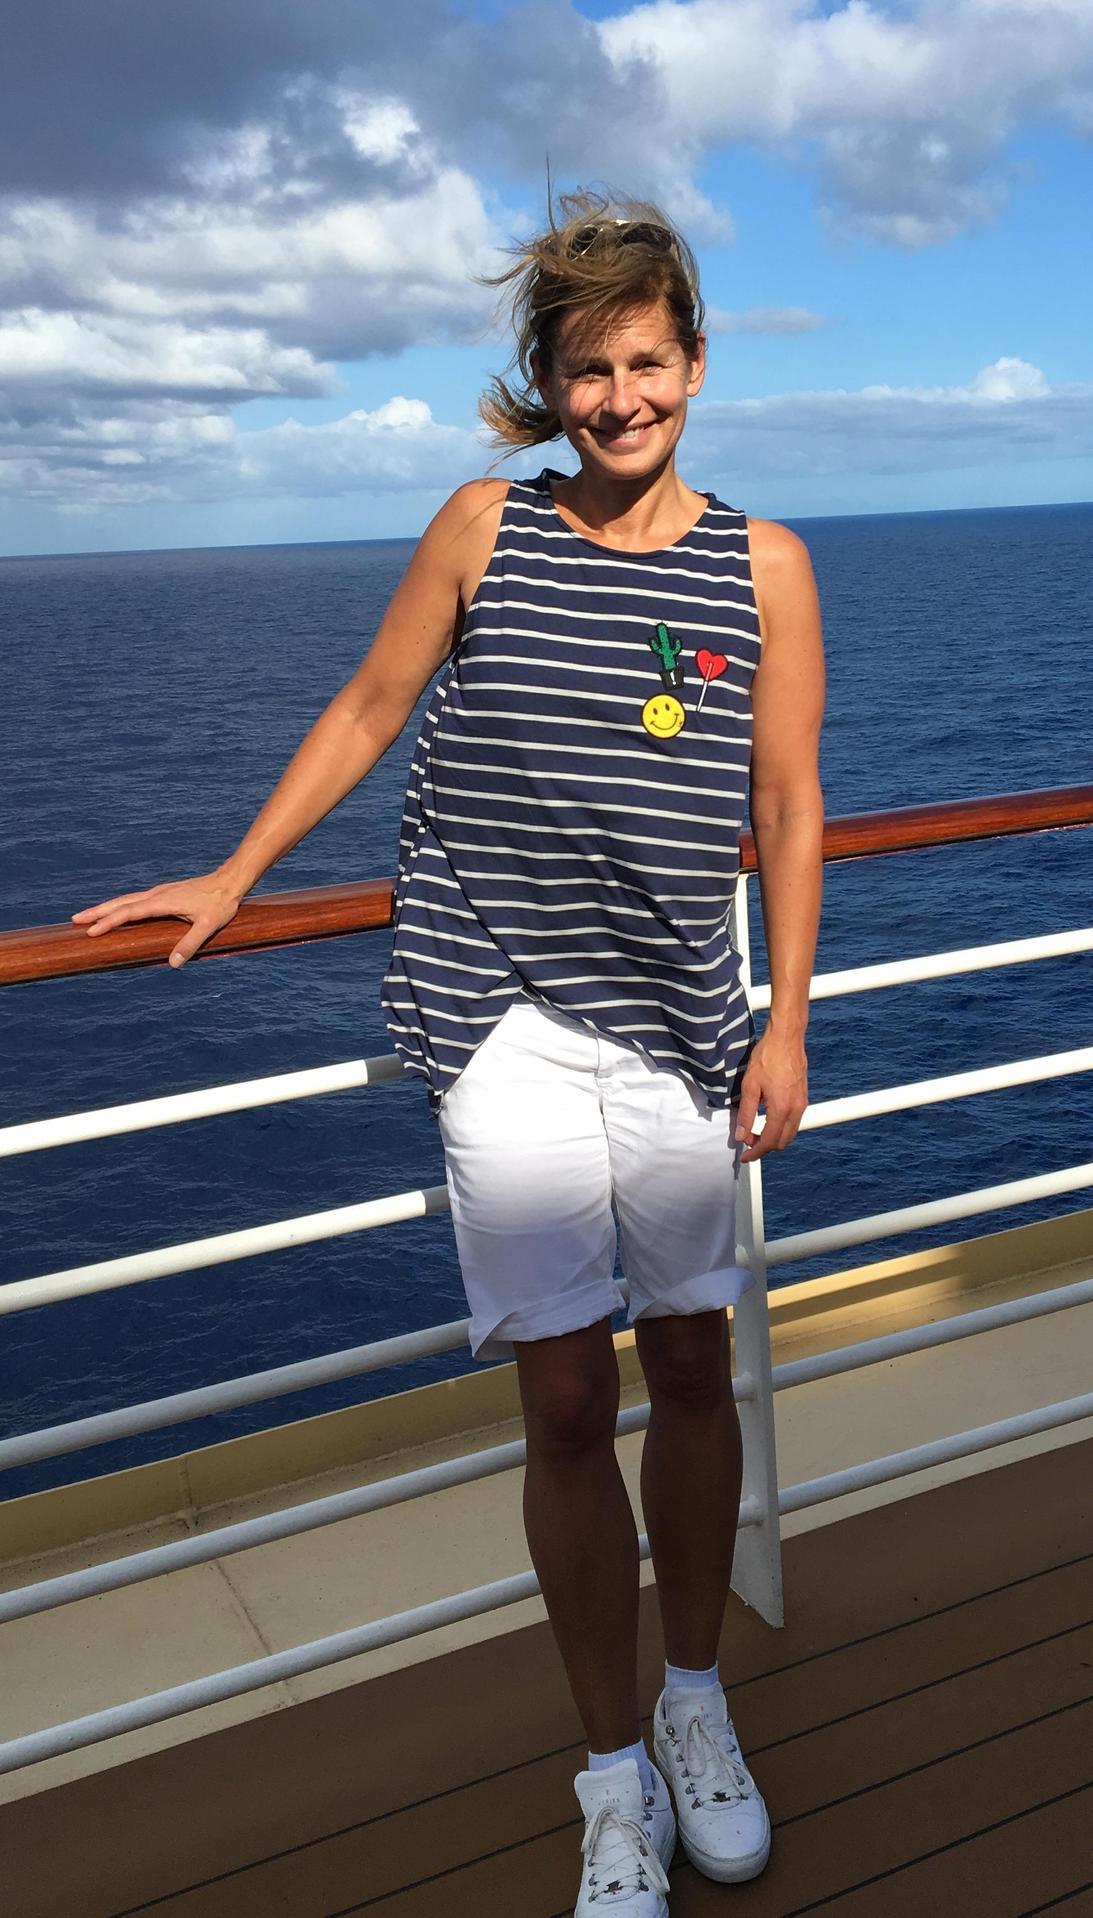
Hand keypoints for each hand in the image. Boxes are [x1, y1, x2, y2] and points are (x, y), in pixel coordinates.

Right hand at [71, 871, 243, 968]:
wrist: (230, 881)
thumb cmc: (220, 903)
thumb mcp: (208, 926)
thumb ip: (190, 944)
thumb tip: (172, 964)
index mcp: (163, 901)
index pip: (130, 913)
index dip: (110, 922)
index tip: (91, 931)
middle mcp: (157, 894)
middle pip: (120, 903)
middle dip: (97, 912)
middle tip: (74, 920)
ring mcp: (159, 892)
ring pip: (126, 900)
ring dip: (105, 908)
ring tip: (87, 916)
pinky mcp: (164, 893)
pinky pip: (135, 900)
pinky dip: (120, 906)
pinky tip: (116, 912)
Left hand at [735, 1027, 808, 1162]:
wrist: (787, 1038)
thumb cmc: (768, 1056)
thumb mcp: (749, 1085)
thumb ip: (745, 1113)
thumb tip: (741, 1134)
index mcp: (782, 1108)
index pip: (769, 1141)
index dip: (755, 1152)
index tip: (745, 1155)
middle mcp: (796, 1109)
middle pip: (782, 1142)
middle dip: (765, 1146)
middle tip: (747, 1141)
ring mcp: (802, 1104)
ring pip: (789, 1133)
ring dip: (773, 1137)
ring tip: (754, 1130)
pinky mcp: (803, 1097)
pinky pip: (793, 1121)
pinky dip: (780, 1126)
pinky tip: (766, 1117)